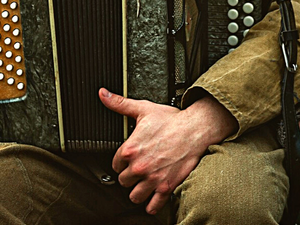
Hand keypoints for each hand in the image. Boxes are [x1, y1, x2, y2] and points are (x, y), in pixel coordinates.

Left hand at [99, 88, 234, 214]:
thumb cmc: (172, 120)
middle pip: (123, 181)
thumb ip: (120, 104)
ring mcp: (152, 178)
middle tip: (138, 171)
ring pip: (134, 196)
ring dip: (138, 191)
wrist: (196, 129)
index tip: (128, 161)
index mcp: (130, 150)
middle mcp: (138, 167)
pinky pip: (153, 205)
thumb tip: (103, 95)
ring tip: (143, 185)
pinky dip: (151, 205)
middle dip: (130, 176)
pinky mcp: (166, 186)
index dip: (121, 163)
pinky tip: (152, 200)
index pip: (115, 165)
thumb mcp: (143, 109)